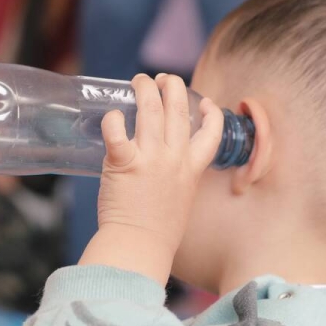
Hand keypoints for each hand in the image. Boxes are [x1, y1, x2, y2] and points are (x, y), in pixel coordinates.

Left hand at [79, 74, 222, 285]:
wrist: (140, 246)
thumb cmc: (159, 233)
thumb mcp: (181, 201)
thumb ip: (177, 181)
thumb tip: (165, 174)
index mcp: (192, 169)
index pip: (211, 133)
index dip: (212, 114)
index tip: (206, 102)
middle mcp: (174, 159)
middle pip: (178, 109)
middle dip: (172, 86)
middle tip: (161, 79)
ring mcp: (150, 159)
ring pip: (150, 109)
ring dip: (144, 89)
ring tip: (138, 80)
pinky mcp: (123, 163)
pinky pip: (117, 131)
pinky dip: (113, 119)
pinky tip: (112, 115)